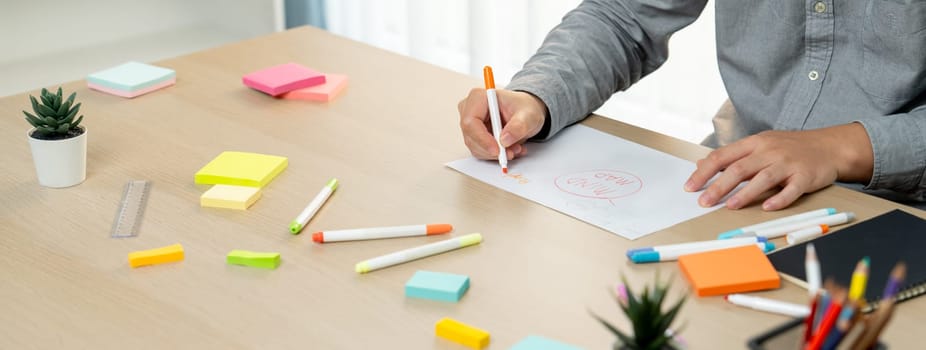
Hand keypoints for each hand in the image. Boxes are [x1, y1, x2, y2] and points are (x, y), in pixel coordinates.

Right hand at [458, 88, 547, 159]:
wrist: (525, 113)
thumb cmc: (524, 108)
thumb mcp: (528, 115)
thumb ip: (518, 126)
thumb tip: (505, 140)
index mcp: (479, 97)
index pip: (471, 122)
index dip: (482, 139)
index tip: (498, 150)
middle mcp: (470, 109)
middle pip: (471, 137)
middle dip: (491, 149)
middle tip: (510, 153)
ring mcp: (470, 123)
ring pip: (475, 147)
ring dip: (495, 153)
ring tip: (514, 149)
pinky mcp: (473, 135)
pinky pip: (479, 151)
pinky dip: (494, 154)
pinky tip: (509, 149)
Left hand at [684, 123, 873, 210]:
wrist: (829, 146)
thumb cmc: (789, 147)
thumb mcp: (759, 145)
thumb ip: (732, 156)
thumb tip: (701, 164)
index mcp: (754, 143)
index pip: (722, 156)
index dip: (704, 172)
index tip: (690, 187)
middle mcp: (769, 151)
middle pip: (739, 169)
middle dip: (718, 186)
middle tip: (704, 202)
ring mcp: (788, 163)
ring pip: (763, 178)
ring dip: (745, 193)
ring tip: (730, 206)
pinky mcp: (805, 176)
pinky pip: (791, 189)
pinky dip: (779, 199)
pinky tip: (767, 207)